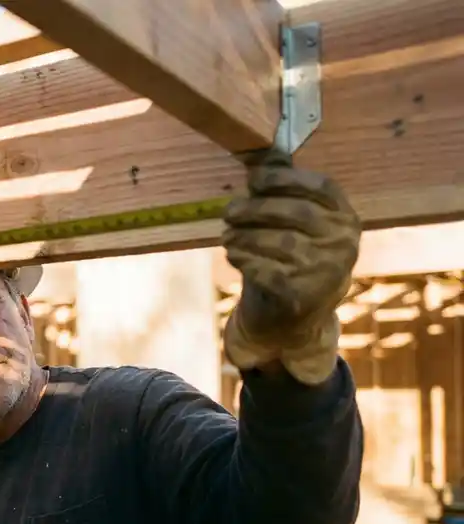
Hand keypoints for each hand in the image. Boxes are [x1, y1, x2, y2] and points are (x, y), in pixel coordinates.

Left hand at [222, 150, 360, 384]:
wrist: (292, 322)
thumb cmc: (289, 262)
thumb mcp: (292, 226)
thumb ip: (283, 190)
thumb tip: (266, 152)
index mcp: (345, 218)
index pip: (321, 187)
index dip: (284, 179)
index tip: (253, 179)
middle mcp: (343, 244)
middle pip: (296, 213)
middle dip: (255, 209)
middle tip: (228, 211)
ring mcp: (327, 272)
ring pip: (278, 242)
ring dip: (244, 235)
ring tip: (227, 235)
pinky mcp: (304, 296)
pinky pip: (267, 270)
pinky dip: (244, 259)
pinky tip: (234, 255)